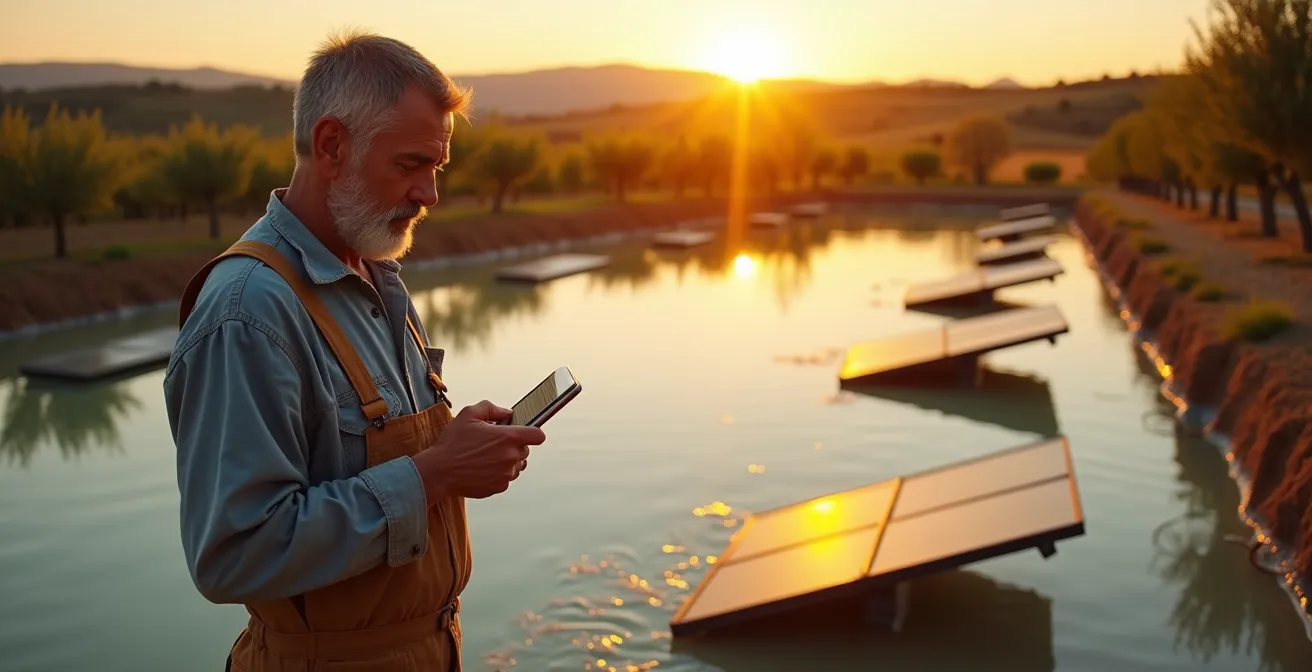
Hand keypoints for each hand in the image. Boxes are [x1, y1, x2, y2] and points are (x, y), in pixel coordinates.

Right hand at [412, 400, 545, 499]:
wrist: (439, 471)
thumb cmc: (452, 445)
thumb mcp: (468, 415)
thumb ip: (491, 408)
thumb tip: (506, 412)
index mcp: (507, 437)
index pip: (538, 435)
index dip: (533, 433)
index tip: (526, 433)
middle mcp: (510, 457)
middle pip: (525, 450)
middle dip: (514, 446)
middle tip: (494, 444)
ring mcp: (506, 474)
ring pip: (517, 466)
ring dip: (507, 461)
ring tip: (487, 457)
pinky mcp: (499, 487)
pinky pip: (506, 478)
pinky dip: (499, 474)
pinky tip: (483, 468)